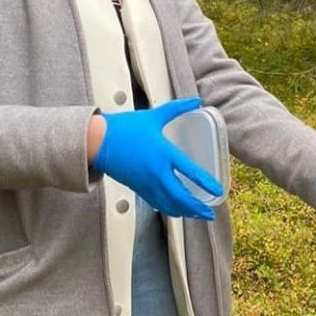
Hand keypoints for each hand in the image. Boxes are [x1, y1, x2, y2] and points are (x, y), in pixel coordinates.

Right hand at [92, 97, 223, 218]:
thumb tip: (197, 100)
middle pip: (181, 196)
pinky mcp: (138, 188)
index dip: (206, 183)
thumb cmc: (125, 127)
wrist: (97, 141)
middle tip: (210, 213)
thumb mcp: (154, 116)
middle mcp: (157, 172)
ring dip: (185, 212)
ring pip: (169, 204)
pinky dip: (170, 209)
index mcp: (164, 153)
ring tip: (198, 215)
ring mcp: (146, 183)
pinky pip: (157, 203)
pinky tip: (177, 211)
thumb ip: (178, 109)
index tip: (219, 191)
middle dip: (197, 208)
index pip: (190, 172)